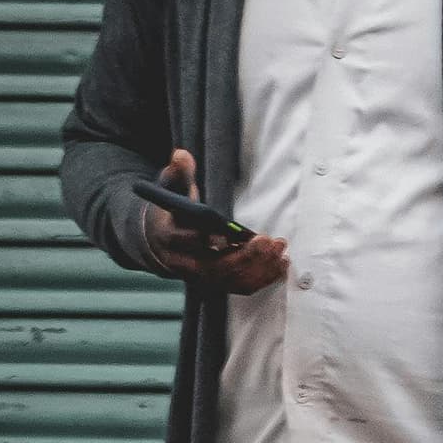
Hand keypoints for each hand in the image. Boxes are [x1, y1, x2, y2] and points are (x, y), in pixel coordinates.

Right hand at [143, 149, 288, 295]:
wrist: (161, 241)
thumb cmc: (172, 212)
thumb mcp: (171, 190)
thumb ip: (178, 174)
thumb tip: (181, 155)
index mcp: (169, 236)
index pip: (188, 240)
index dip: (209, 237)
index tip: (230, 232)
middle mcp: (183, 262)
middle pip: (214, 267)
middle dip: (244, 255)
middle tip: (268, 240)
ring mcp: (201, 276)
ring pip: (230, 280)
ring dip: (259, 267)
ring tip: (280, 250)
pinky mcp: (216, 283)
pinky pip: (241, 287)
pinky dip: (263, 278)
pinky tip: (281, 264)